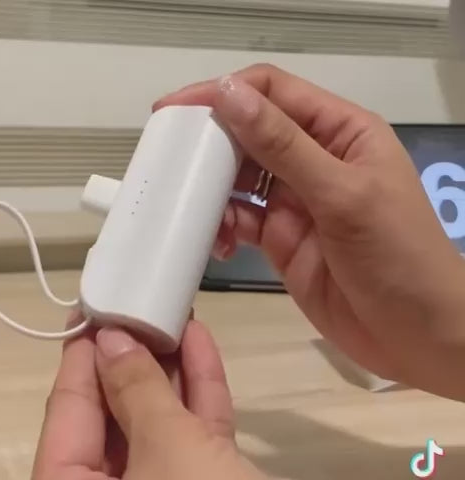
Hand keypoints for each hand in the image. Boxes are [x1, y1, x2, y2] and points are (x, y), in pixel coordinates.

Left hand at [32, 312, 265, 479]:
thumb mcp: (167, 452)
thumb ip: (136, 393)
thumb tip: (108, 340)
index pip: (68, 414)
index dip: (80, 357)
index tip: (91, 308)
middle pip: (113, 414)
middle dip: (129, 356)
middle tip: (135, 304)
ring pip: (157, 419)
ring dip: (168, 365)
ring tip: (169, 312)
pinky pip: (194, 432)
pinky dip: (199, 388)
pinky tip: (199, 340)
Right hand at [154, 64, 464, 400]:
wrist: (414, 335)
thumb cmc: (395, 257)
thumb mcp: (342, 195)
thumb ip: (284, 147)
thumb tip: (228, 94)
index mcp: (339, 132)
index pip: (273, 93)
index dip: (224, 93)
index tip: (175, 111)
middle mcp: (314, 159)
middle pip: (250, 133)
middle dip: (211, 143)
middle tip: (169, 160)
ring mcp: (295, 200)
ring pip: (239, 178)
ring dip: (212, 189)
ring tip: (186, 205)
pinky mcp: (281, 237)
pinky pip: (240, 219)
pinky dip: (222, 226)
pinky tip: (216, 242)